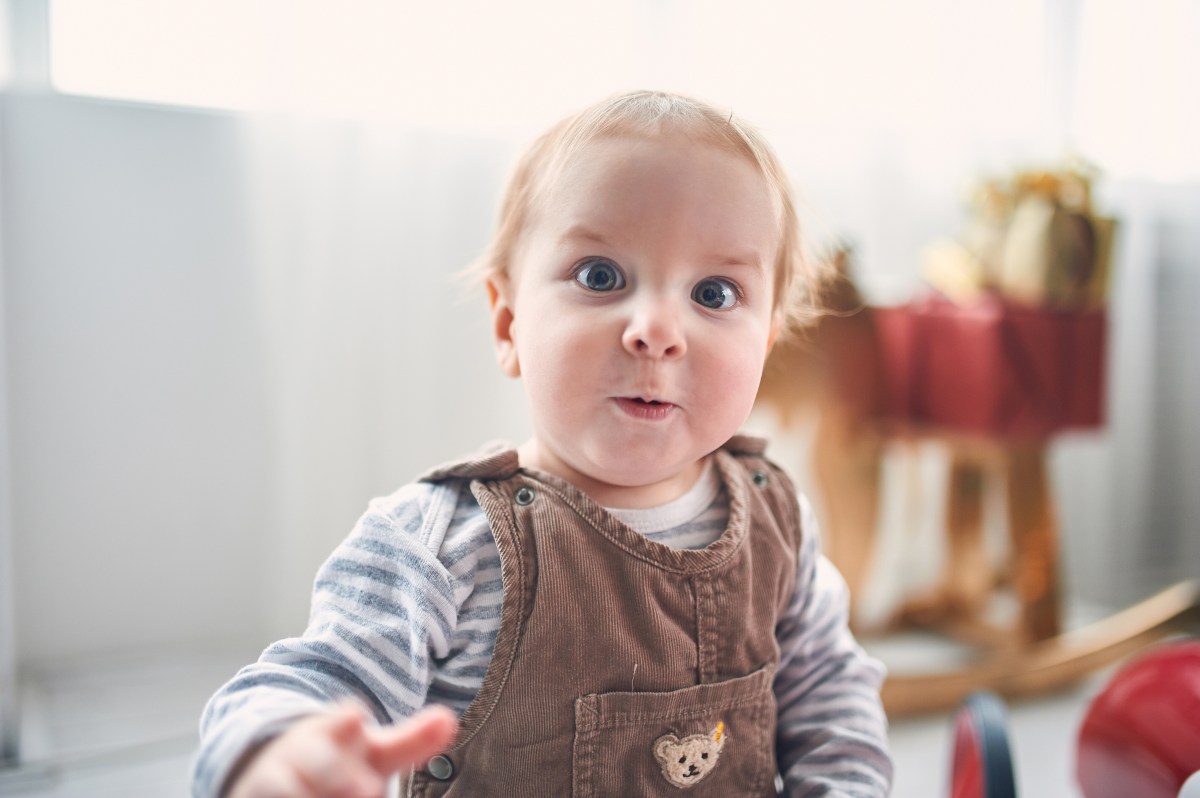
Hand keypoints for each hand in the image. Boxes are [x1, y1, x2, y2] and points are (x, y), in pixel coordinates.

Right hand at [226, 703, 458, 797]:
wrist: (273, 770)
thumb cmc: (336, 762)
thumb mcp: (373, 753)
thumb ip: (411, 741)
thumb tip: (450, 720)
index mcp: (333, 730)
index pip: (340, 721)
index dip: (345, 721)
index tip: (354, 719)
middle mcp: (301, 753)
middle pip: (316, 761)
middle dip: (335, 775)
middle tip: (364, 789)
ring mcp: (273, 780)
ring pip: (283, 787)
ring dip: (307, 793)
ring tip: (353, 792)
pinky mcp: (252, 795)